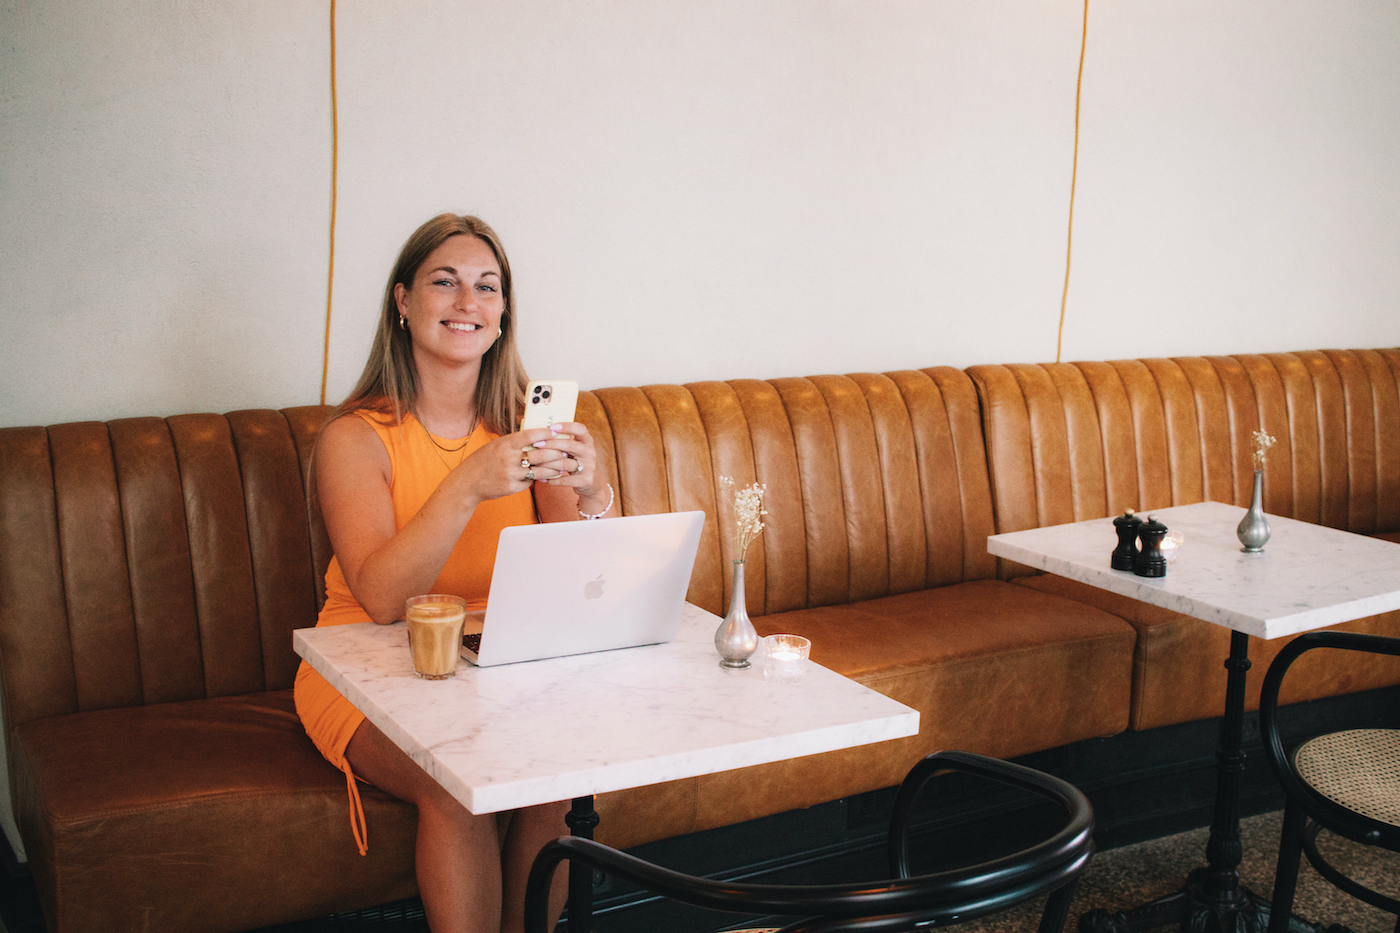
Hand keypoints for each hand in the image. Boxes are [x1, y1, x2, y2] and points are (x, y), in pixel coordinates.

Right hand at [449, 427, 571, 501]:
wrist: (468, 482)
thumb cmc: (483, 461)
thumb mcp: (495, 446)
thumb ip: (514, 442)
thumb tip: (535, 435)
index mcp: (505, 444)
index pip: (530, 435)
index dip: (546, 433)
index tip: (557, 431)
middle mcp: (508, 458)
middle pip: (540, 454)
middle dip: (556, 453)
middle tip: (567, 452)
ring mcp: (510, 474)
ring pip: (539, 471)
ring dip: (553, 469)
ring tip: (563, 467)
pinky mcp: (511, 487)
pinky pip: (529, 482)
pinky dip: (535, 479)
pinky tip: (542, 477)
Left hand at [525, 422, 601, 497]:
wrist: (590, 483)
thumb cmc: (575, 461)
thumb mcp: (574, 449)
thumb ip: (563, 441)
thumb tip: (540, 432)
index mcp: (587, 441)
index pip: (580, 429)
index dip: (566, 426)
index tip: (551, 427)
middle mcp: (590, 452)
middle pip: (570, 445)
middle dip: (551, 444)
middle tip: (536, 444)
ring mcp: (589, 467)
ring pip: (566, 463)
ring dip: (549, 463)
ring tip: (536, 464)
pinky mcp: (586, 480)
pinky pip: (565, 480)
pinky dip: (552, 479)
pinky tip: (542, 478)